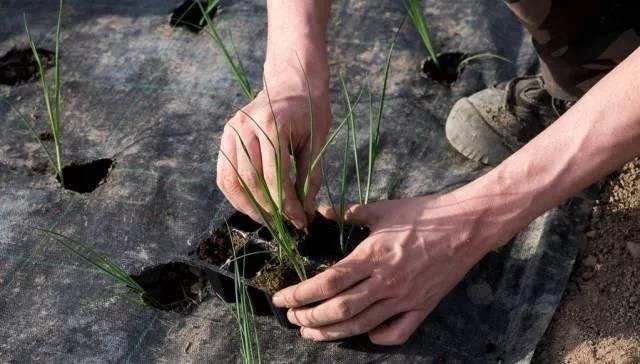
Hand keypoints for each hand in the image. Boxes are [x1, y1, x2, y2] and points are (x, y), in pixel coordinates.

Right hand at [216, 64, 329, 227]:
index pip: (276, 176)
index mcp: (272, 125)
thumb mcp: (317, 142)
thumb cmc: (310, 111)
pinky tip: (251, 205)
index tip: (299, 221)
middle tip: (284, 224)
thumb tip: (304, 212)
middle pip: (251, 181)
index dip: (287, 204)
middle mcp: (246, 126)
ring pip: (232, 180)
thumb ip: (309, 177)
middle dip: (268, 208)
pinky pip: (224, 173)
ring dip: (248, 206)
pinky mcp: (226, 136)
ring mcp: (232, 130)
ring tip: (267, 220)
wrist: (293, 82)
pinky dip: (235, 193)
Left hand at [272, 193, 507, 344]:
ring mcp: (406, 298)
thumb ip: (349, 213)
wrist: (467, 225)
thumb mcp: (383, 209)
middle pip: (339, 310)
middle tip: (292, 319)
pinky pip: (398, 332)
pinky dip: (378, 337)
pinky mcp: (423, 306)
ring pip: (362, 325)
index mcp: (373, 256)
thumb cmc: (424, 214)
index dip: (300, 294)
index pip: (328, 282)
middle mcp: (387, 282)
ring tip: (311, 334)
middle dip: (309, 318)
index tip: (282, 298)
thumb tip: (321, 211)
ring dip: (332, 333)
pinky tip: (363, 334)